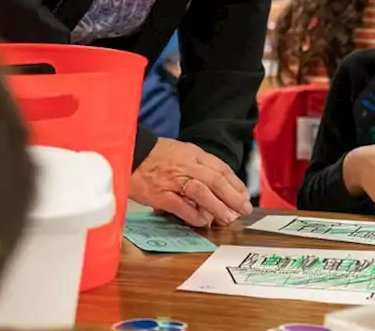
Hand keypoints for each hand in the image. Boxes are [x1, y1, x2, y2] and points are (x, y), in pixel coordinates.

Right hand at [129, 138, 252, 227]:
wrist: (129, 153)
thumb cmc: (155, 155)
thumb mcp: (181, 151)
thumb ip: (198, 165)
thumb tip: (217, 185)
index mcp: (193, 154)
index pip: (221, 168)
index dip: (235, 183)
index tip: (245, 196)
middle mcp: (186, 165)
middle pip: (216, 180)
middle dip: (233, 196)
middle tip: (244, 210)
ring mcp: (173, 180)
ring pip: (201, 192)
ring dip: (218, 206)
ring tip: (228, 218)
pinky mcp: (159, 194)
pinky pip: (181, 206)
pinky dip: (194, 215)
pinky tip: (203, 222)